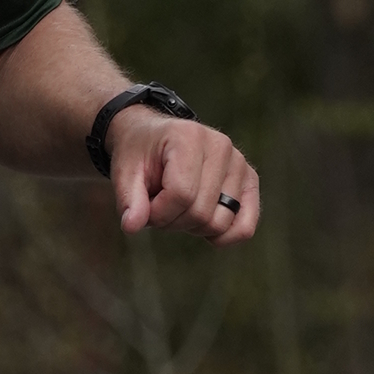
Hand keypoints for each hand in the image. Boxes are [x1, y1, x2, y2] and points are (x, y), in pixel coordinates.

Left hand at [109, 109, 259, 243]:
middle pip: (200, 212)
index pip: (181, 194)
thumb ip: (128, 199)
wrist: (156, 139)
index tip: (143, 207)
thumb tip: (132, 226)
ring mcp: (239, 163)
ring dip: (192, 227)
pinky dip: (224, 236)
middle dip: (172, 221)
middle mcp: (221, 146)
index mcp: (189, 136)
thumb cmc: (140, 155)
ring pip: (219, 223)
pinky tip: (202, 229)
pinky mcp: (249, 180)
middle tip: (158, 206)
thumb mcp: (124, 172)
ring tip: (178, 207)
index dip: (158, 213)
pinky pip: (245, 226)